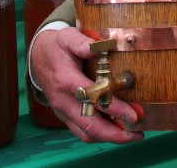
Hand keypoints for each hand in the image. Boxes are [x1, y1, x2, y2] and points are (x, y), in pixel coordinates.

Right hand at [31, 27, 142, 143]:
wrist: (38, 58)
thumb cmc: (57, 47)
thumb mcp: (68, 38)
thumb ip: (84, 43)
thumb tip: (103, 46)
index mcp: (66, 81)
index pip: (93, 99)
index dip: (114, 109)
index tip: (133, 115)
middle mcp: (63, 100)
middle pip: (89, 125)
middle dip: (115, 134)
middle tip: (138, 135)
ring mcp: (63, 111)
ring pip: (86, 133)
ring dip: (109, 137)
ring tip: (132, 135)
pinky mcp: (65, 115)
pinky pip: (82, 131)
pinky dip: (100, 135)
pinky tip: (117, 131)